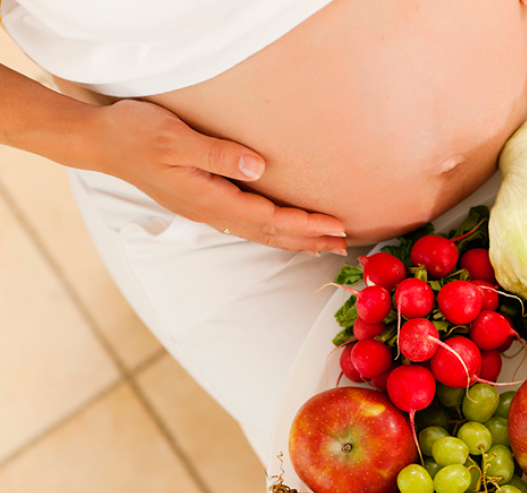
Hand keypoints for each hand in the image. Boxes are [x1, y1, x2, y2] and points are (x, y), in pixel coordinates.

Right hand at [89, 99, 346, 253]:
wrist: (102, 141)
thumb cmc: (137, 134)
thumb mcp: (175, 138)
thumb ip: (217, 154)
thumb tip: (257, 168)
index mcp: (209, 199)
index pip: (269, 218)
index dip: (305, 224)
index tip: (336, 227)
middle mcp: (212, 211)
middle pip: (271, 233)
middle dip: (309, 239)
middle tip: (346, 245)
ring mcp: (207, 210)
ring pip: (261, 232)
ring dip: (296, 240)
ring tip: (326, 244)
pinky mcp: (204, 202)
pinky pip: (249, 224)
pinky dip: (275, 231)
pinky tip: (287, 231)